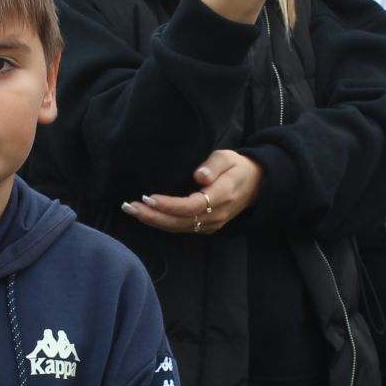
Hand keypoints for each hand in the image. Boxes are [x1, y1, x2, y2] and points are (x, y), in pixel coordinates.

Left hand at [121, 150, 262, 235]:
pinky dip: (162, 223)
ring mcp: (212, 224)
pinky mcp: (206, 227)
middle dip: (152, 216)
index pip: (192, 206)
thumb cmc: (238, 167)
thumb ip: (214, 164)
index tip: (148, 197)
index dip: (169, 205)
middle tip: (129, 206)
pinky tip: (147, 215)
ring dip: (153, 221)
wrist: (256, 185)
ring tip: (131, 210)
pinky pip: (181, 228)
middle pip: (180, 221)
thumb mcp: (228, 157)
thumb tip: (199, 176)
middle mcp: (216, 215)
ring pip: (178, 227)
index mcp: (222, 195)